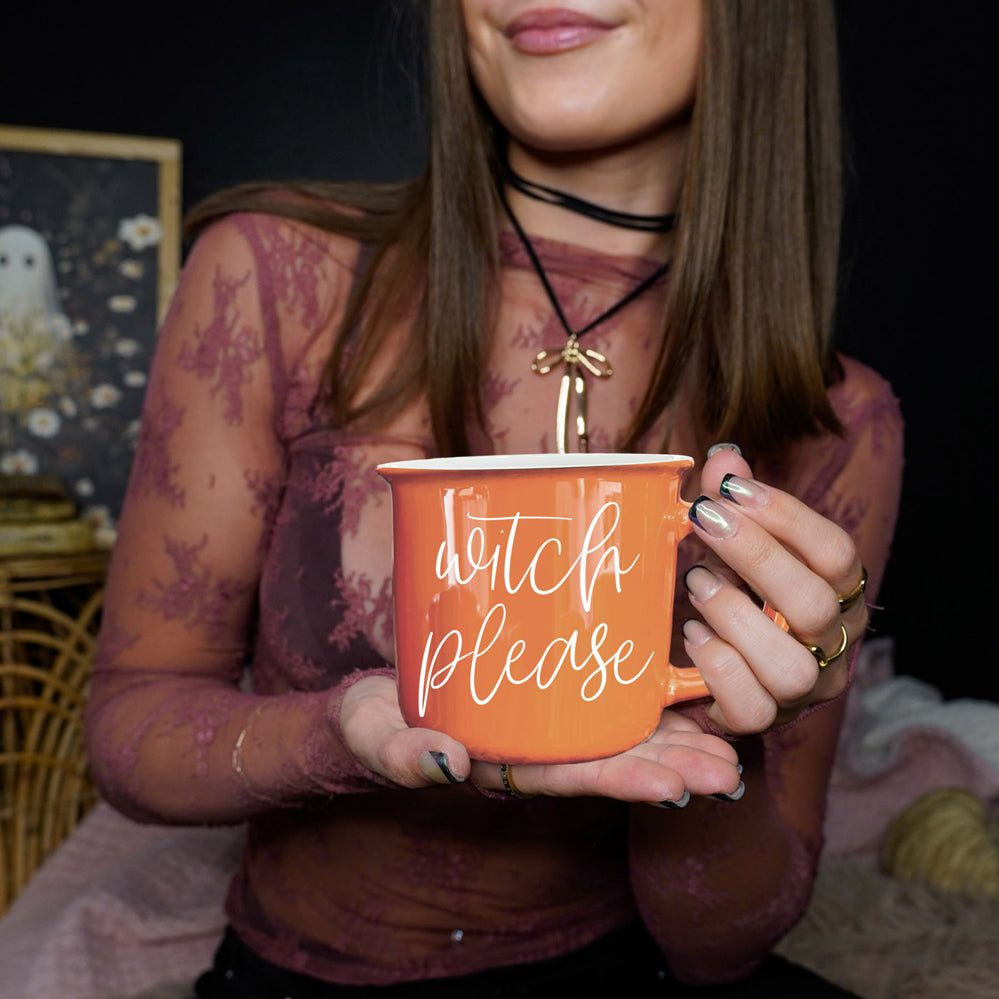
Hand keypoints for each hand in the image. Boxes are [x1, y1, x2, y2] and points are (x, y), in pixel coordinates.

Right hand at [340, 675, 741, 803]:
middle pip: (606, 764)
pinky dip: (642, 701)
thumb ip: (398, 752)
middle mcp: (531, 754)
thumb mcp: (371, 736)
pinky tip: (686, 694)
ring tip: (728, 746)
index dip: (619, 782)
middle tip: (726, 771)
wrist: (373, 704)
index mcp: (500, 768)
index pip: (567, 779)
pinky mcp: (544, 698)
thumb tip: (444, 762)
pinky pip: (598, 702)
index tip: (672, 787)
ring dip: (671, 741)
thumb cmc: (372, 725)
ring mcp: (541, 728)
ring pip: (613, 737)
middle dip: (667, 768)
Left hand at [681, 445, 868, 733]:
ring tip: (695, 582)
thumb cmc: (737, 591)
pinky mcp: (763, 721)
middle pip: (815, 604)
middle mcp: (831, 644)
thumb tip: (724, 457)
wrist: (720, 667)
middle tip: (703, 520)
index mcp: (838, 592)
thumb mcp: (735, 543)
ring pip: (790, 667)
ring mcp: (802, 690)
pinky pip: (751, 710)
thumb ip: (731, 502)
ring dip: (735, 617)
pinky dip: (718, 668)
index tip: (731, 488)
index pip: (837, 554)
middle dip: (755, 555)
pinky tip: (693, 634)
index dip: (786, 516)